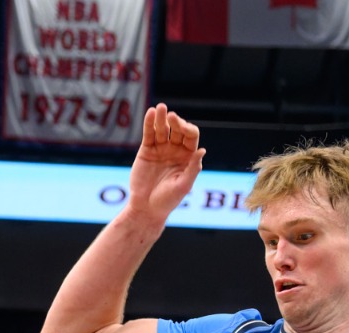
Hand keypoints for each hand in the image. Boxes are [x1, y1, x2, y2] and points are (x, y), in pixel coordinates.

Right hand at [126, 105, 205, 222]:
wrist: (146, 209)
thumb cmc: (168, 200)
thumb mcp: (183, 186)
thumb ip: (193, 168)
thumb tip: (202, 151)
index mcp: (188, 156)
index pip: (191, 136)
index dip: (187, 129)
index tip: (182, 127)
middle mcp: (175, 150)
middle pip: (177, 129)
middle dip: (175, 122)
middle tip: (171, 117)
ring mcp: (161, 149)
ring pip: (162, 129)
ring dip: (161, 118)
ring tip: (160, 108)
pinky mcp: (146, 150)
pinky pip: (149, 134)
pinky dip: (149, 123)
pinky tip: (150, 113)